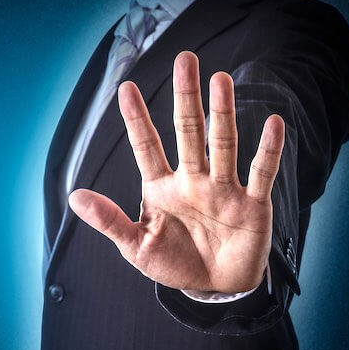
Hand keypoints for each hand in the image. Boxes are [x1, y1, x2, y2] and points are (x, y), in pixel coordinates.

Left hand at [68, 51, 284, 292]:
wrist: (214, 288)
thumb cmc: (173, 262)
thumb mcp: (136, 246)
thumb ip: (109, 220)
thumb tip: (74, 196)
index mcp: (161, 187)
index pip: (147, 146)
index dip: (137, 119)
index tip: (126, 89)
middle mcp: (192, 180)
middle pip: (188, 132)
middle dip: (186, 98)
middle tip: (185, 61)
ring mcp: (223, 189)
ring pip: (222, 144)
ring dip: (222, 114)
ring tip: (220, 80)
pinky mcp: (252, 205)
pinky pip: (261, 173)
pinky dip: (268, 151)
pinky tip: (274, 123)